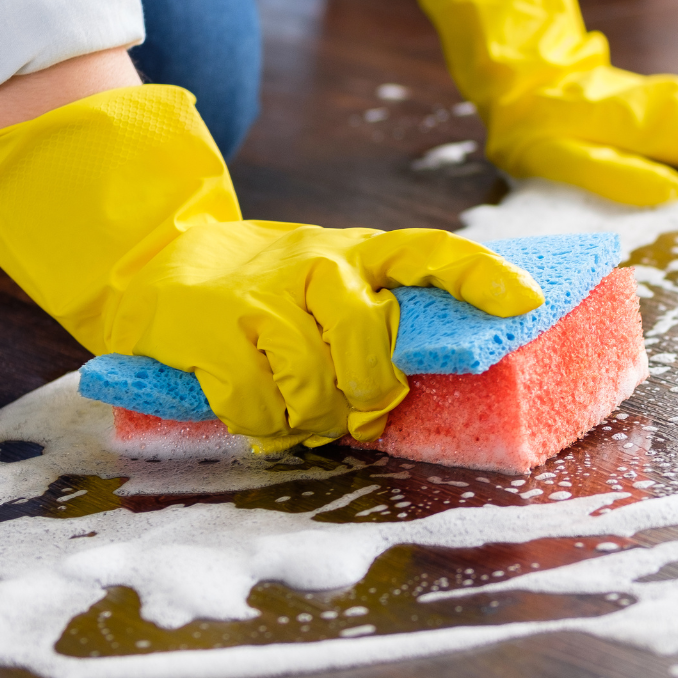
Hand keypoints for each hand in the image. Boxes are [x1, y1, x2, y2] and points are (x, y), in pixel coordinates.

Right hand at [0, 84, 541, 448]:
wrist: (151, 264)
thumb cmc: (263, 291)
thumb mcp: (325, 284)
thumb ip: (373, 319)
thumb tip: (429, 378)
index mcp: (358, 252)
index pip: (432, 252)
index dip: (480, 277)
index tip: (526, 302)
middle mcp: (317, 265)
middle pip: (369, 344)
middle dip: (368, 397)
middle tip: (357, 416)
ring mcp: (261, 295)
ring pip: (314, 382)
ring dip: (311, 419)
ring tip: (300, 417)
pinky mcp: (209, 328)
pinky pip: (259, 403)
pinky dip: (263, 425)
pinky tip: (259, 417)